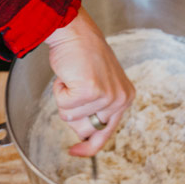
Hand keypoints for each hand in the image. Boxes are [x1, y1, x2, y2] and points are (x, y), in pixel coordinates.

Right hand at [45, 10, 135, 156]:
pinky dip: (59, 91)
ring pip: (71, 118)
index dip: (89, 147)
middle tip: (73, 88)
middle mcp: (120, 99)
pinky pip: (63, 106)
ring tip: (72, 78)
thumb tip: (85, 137)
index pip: (106, 134)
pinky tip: (68, 75)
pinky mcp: (90, 91)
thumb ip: (98, 109)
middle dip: (72, 114)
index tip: (76, 152)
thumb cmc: (82, 54)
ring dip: (64, 99)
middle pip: (85, 130)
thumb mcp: (100, 84)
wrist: (74, 31)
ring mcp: (106, 96)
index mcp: (125, 98)